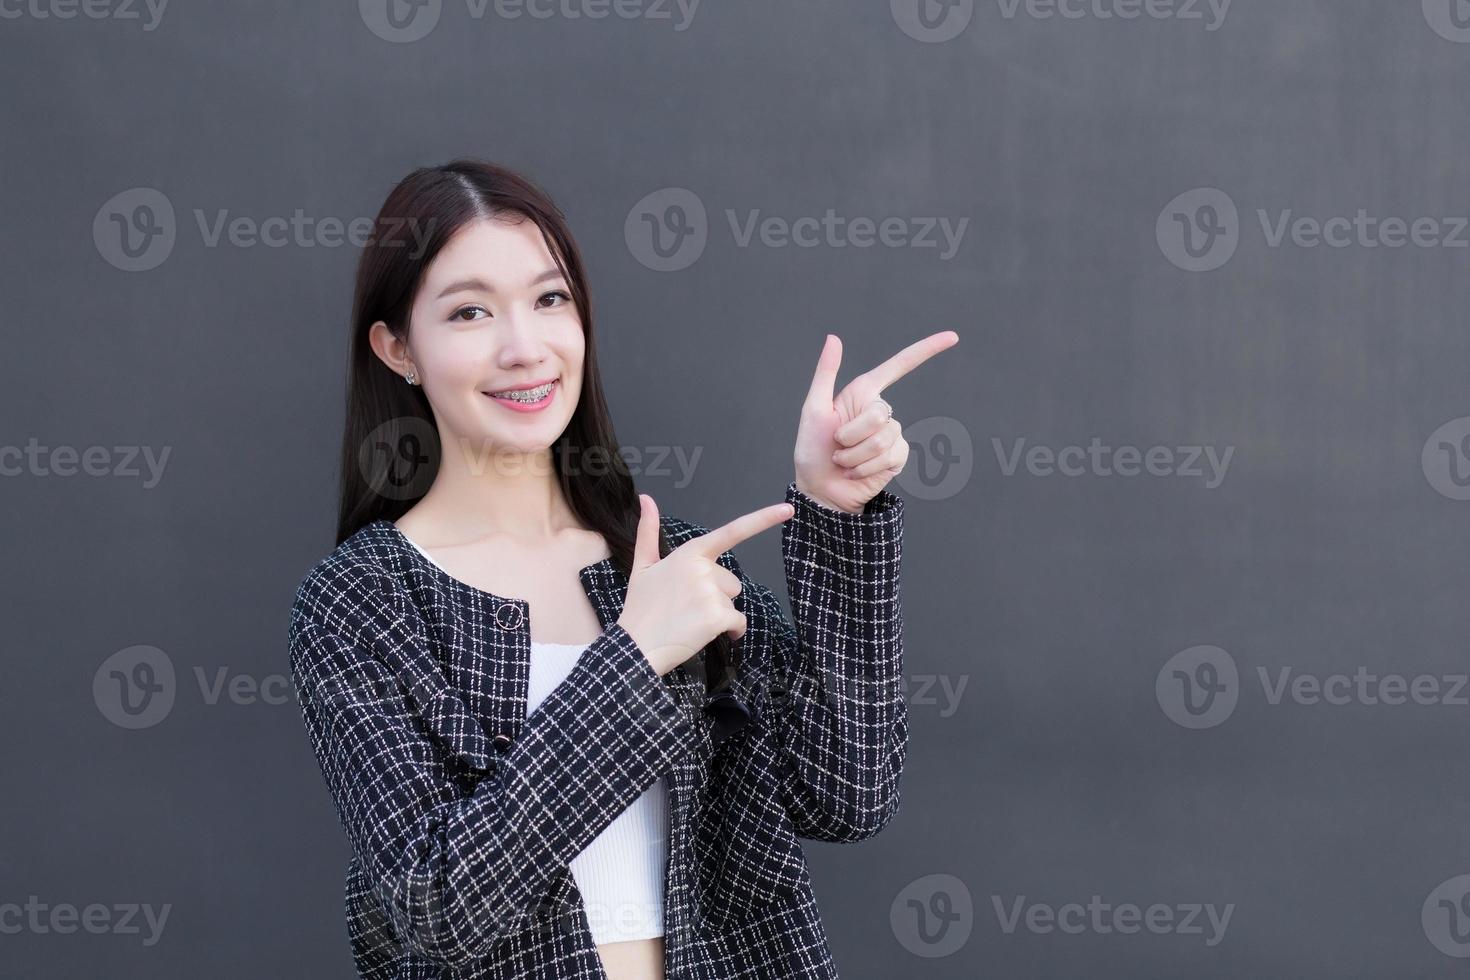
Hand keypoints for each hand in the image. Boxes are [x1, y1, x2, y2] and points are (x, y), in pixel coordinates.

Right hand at [616, 494, 794, 675]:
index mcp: (689, 552)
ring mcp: (711, 593)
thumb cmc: (640, 607)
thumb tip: (646, 498)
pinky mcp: (717, 616)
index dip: (762, 519)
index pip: (732, 531)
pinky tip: (707, 634)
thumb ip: (648, 531)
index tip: (787, 509)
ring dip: (720, 614)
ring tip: (691, 620)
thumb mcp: (642, 566)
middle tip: (686, 607)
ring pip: (733, 602)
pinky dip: (731, 631)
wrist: (635, 646)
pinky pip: (739, 622)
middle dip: (716, 596)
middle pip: (731, 582)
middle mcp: (703, 568)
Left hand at [793, 331, 959, 512]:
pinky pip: (889, 456)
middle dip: (851, 435)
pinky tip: (855, 472)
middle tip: (836, 445)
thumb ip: (826, 373)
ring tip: (844, 461)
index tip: (953, 337)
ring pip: (882, 439)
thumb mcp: (814, 409)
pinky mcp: (898, 456)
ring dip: (855, 455)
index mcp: (863, 392)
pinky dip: (865, 468)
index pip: (899, 366)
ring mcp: (892, 434)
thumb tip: (833, 337)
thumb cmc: (812, 450)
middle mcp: (880, 410)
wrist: (820, 489)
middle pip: (879, 414)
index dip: (926, 350)